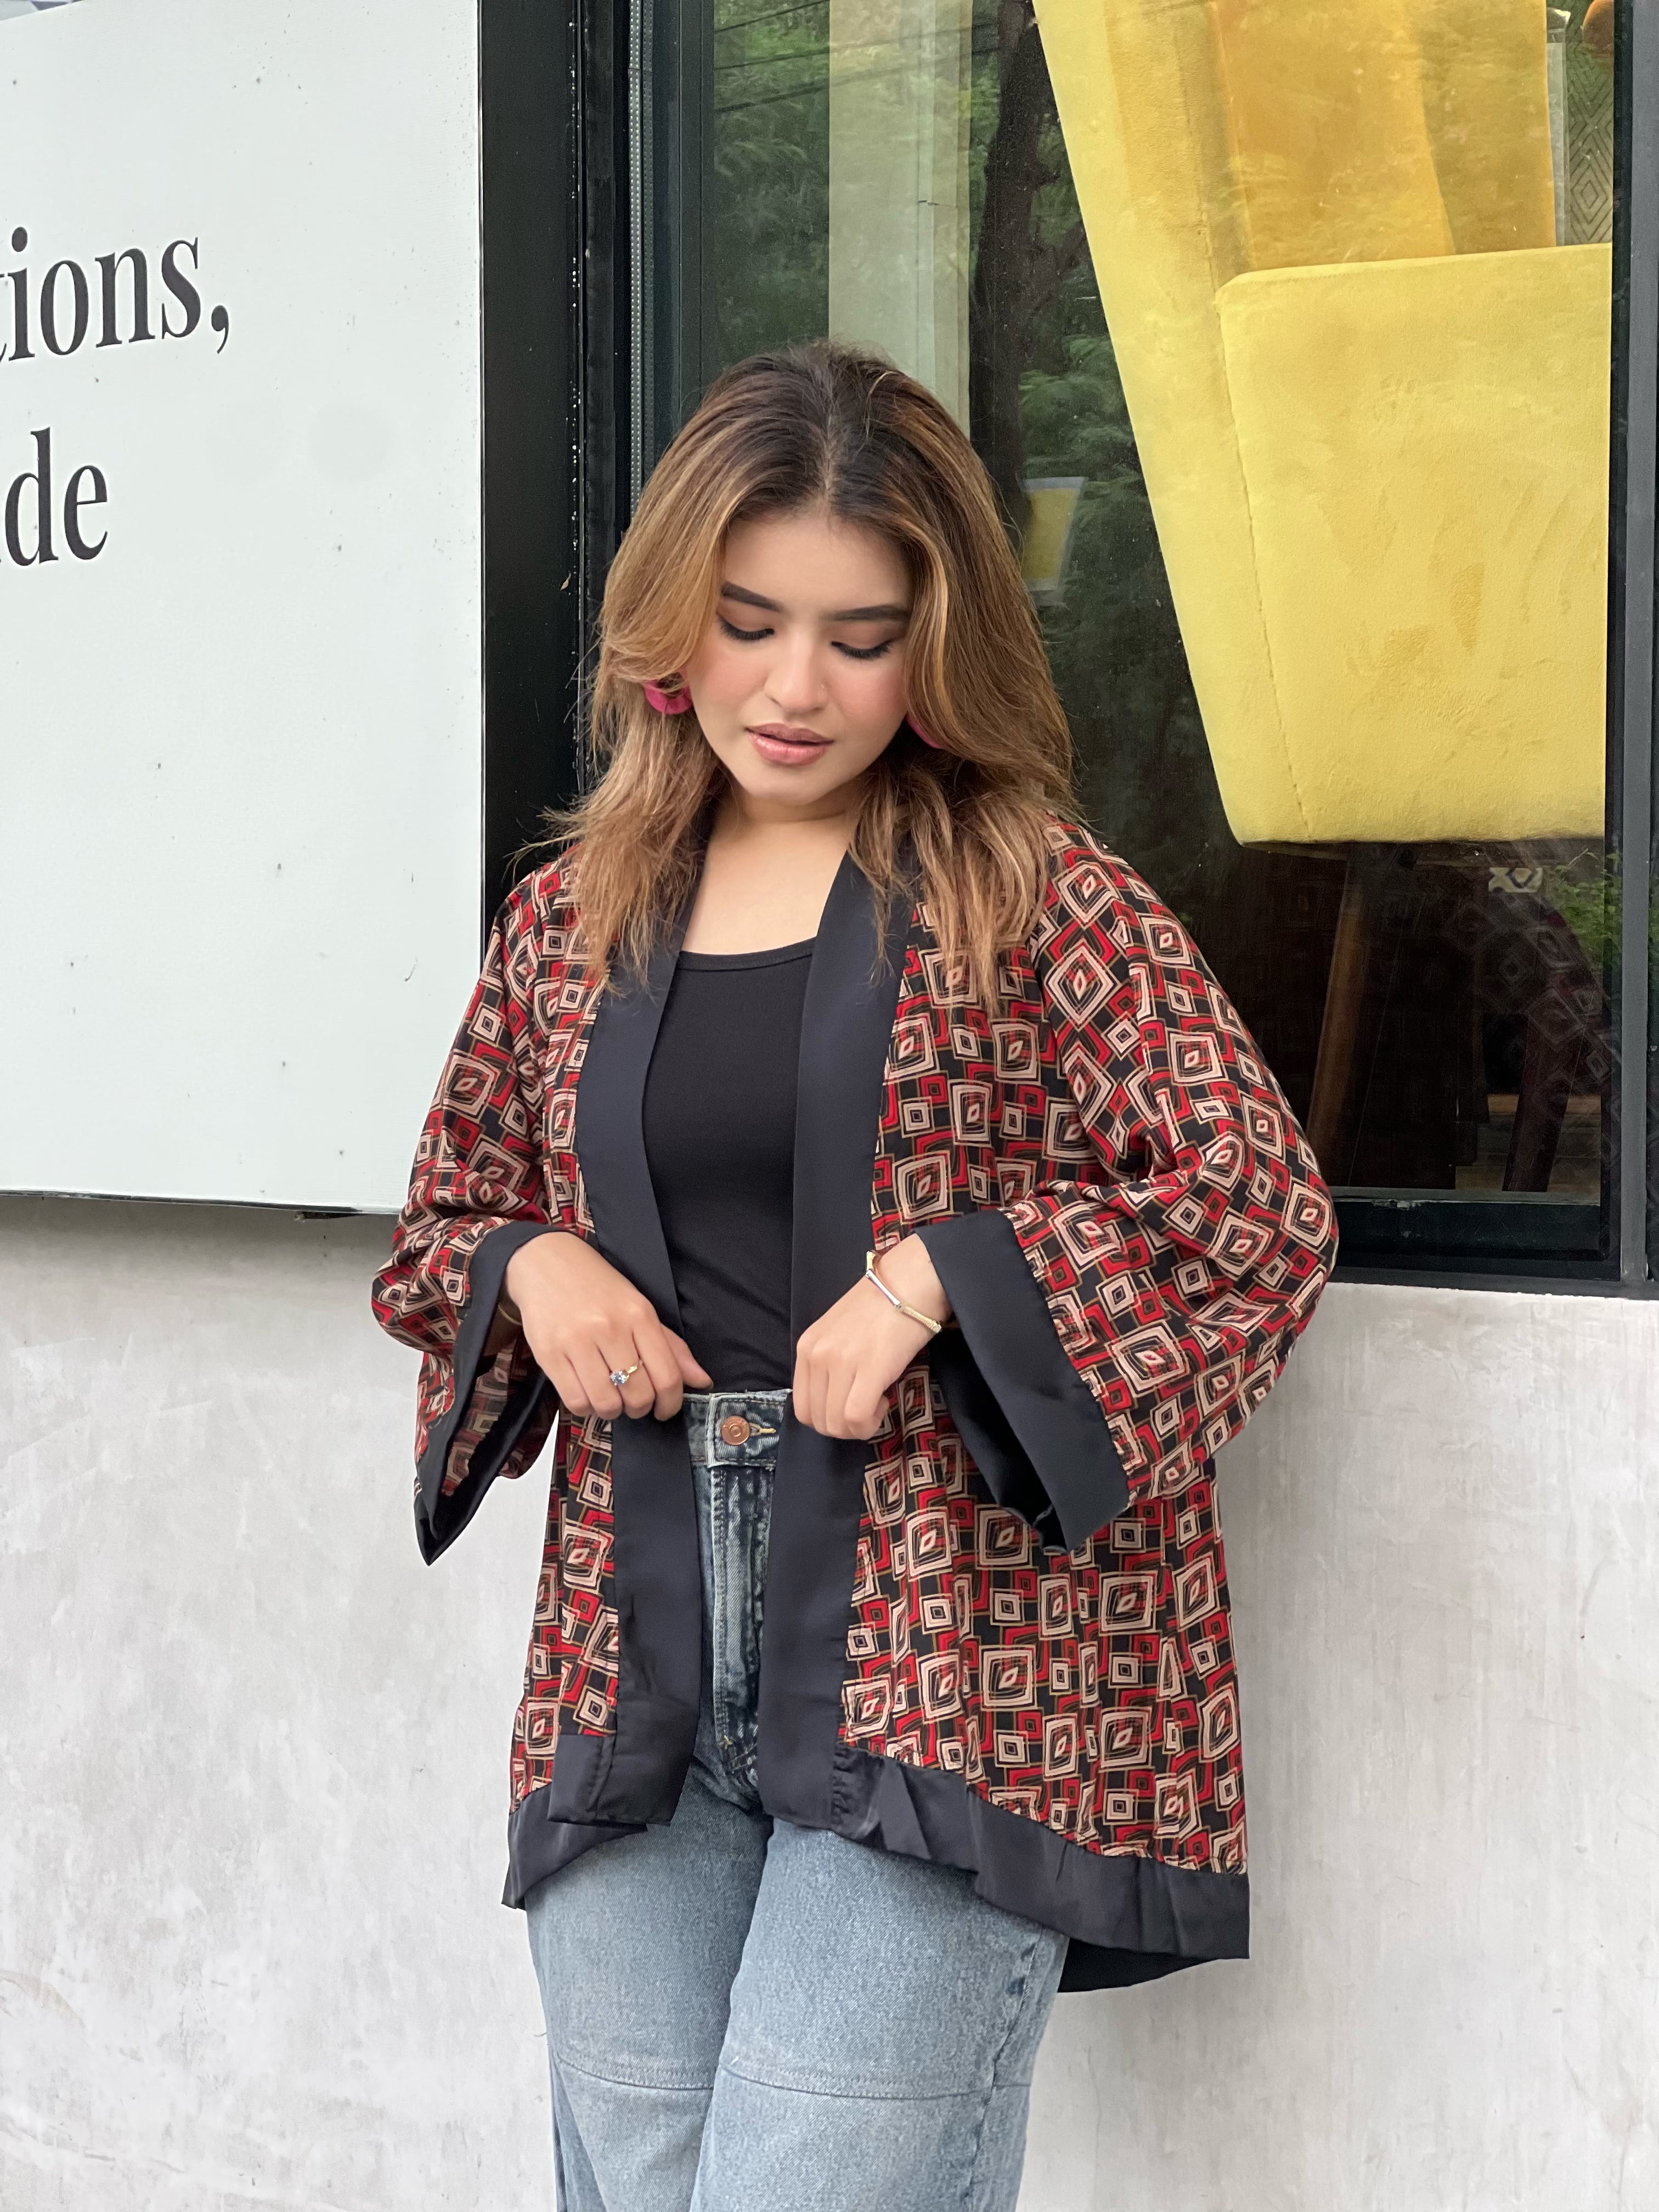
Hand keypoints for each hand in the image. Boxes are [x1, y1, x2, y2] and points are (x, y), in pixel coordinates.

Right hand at [503, 1233, 710, 1421]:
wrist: (545, 1263)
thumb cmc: (597, 1287)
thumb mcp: (639, 1307)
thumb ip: (670, 1346)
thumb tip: (702, 1381)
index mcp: (638, 1315)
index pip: (667, 1376)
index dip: (670, 1403)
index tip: (664, 1409)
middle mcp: (609, 1327)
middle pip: (638, 1395)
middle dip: (640, 1408)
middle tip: (634, 1401)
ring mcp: (577, 1341)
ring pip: (607, 1403)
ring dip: (612, 1411)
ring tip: (609, 1397)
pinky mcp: (549, 1354)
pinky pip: (575, 1401)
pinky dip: (586, 1408)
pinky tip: (588, 1394)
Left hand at [792, 1236, 950, 1439]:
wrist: (908, 1283)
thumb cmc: (880, 1307)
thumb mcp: (838, 1333)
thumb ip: (829, 1364)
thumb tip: (835, 1400)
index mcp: (806, 1347)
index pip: (802, 1407)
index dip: (827, 1418)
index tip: (850, 1406)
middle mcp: (817, 1356)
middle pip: (818, 1421)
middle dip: (844, 1427)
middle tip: (867, 1408)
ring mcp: (840, 1362)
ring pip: (837, 1424)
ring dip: (860, 1426)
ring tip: (877, 1400)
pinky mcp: (868, 1368)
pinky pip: (857, 1417)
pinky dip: (871, 1421)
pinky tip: (883, 1399)